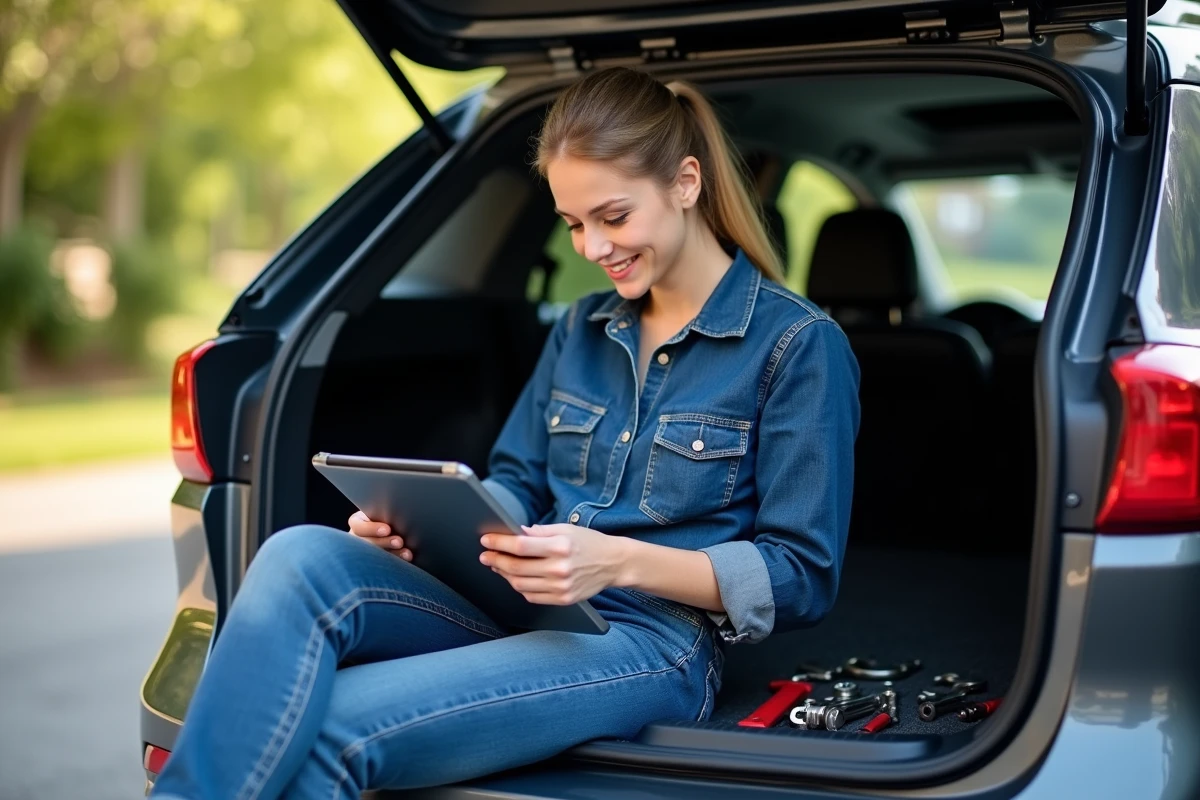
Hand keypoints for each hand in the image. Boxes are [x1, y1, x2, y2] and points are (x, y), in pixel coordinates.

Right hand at [347, 510, 412, 561]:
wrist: (398, 532)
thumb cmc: (390, 518)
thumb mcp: (385, 514)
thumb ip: (386, 515)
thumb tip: (396, 513)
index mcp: (358, 523)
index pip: (358, 526)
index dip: (372, 528)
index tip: (387, 530)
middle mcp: (358, 539)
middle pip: (366, 543)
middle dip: (384, 542)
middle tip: (399, 541)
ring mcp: (365, 553)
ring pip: (374, 556)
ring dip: (392, 555)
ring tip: (406, 553)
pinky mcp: (375, 564)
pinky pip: (382, 567)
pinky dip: (396, 564)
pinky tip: (406, 561)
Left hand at [479, 523, 624, 604]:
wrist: (614, 563)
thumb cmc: (589, 542)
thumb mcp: (566, 529)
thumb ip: (540, 532)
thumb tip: (516, 532)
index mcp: (560, 546)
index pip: (521, 546)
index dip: (499, 543)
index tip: (486, 540)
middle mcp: (560, 568)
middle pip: (517, 568)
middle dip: (496, 560)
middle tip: (486, 555)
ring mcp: (562, 587)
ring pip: (521, 584)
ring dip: (505, 575)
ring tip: (498, 565)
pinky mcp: (564, 599)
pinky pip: (532, 596)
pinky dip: (520, 587)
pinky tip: (515, 578)